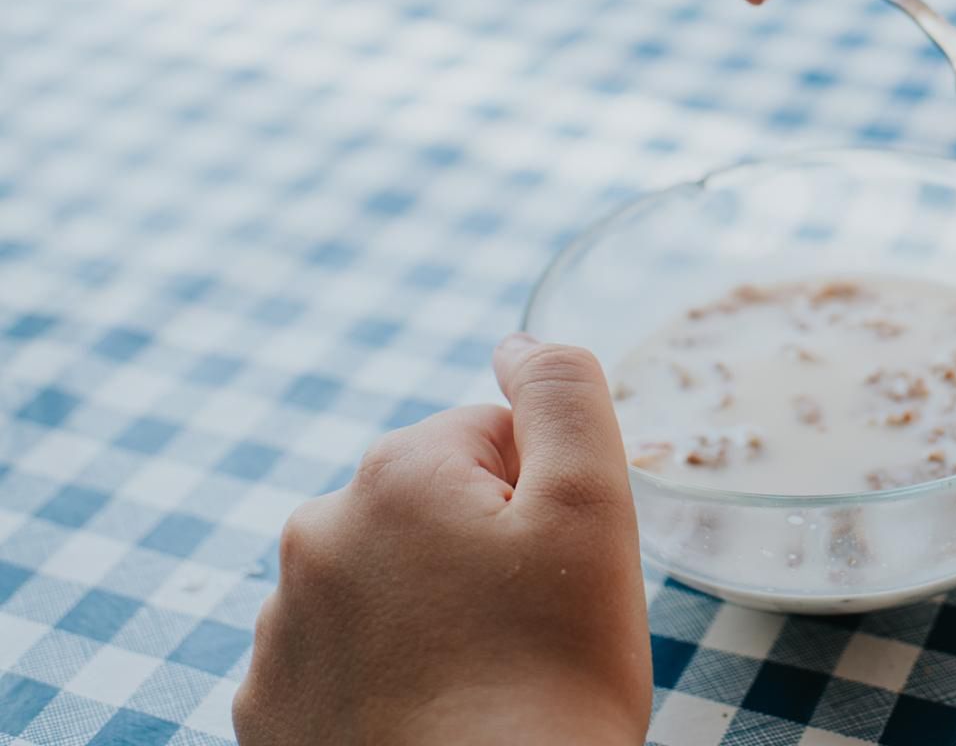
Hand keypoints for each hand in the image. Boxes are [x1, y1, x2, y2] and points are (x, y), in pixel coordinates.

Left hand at [233, 335, 649, 745]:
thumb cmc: (554, 677)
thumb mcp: (592, 507)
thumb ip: (562, 394)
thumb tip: (517, 340)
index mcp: (394, 474)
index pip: (496, 440)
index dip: (544, 502)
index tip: (555, 573)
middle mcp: (315, 536)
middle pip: (435, 506)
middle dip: (486, 549)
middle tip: (530, 627)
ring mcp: (283, 629)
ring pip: (389, 580)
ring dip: (435, 608)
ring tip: (483, 677)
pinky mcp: (270, 708)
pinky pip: (345, 655)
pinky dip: (387, 673)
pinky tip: (430, 713)